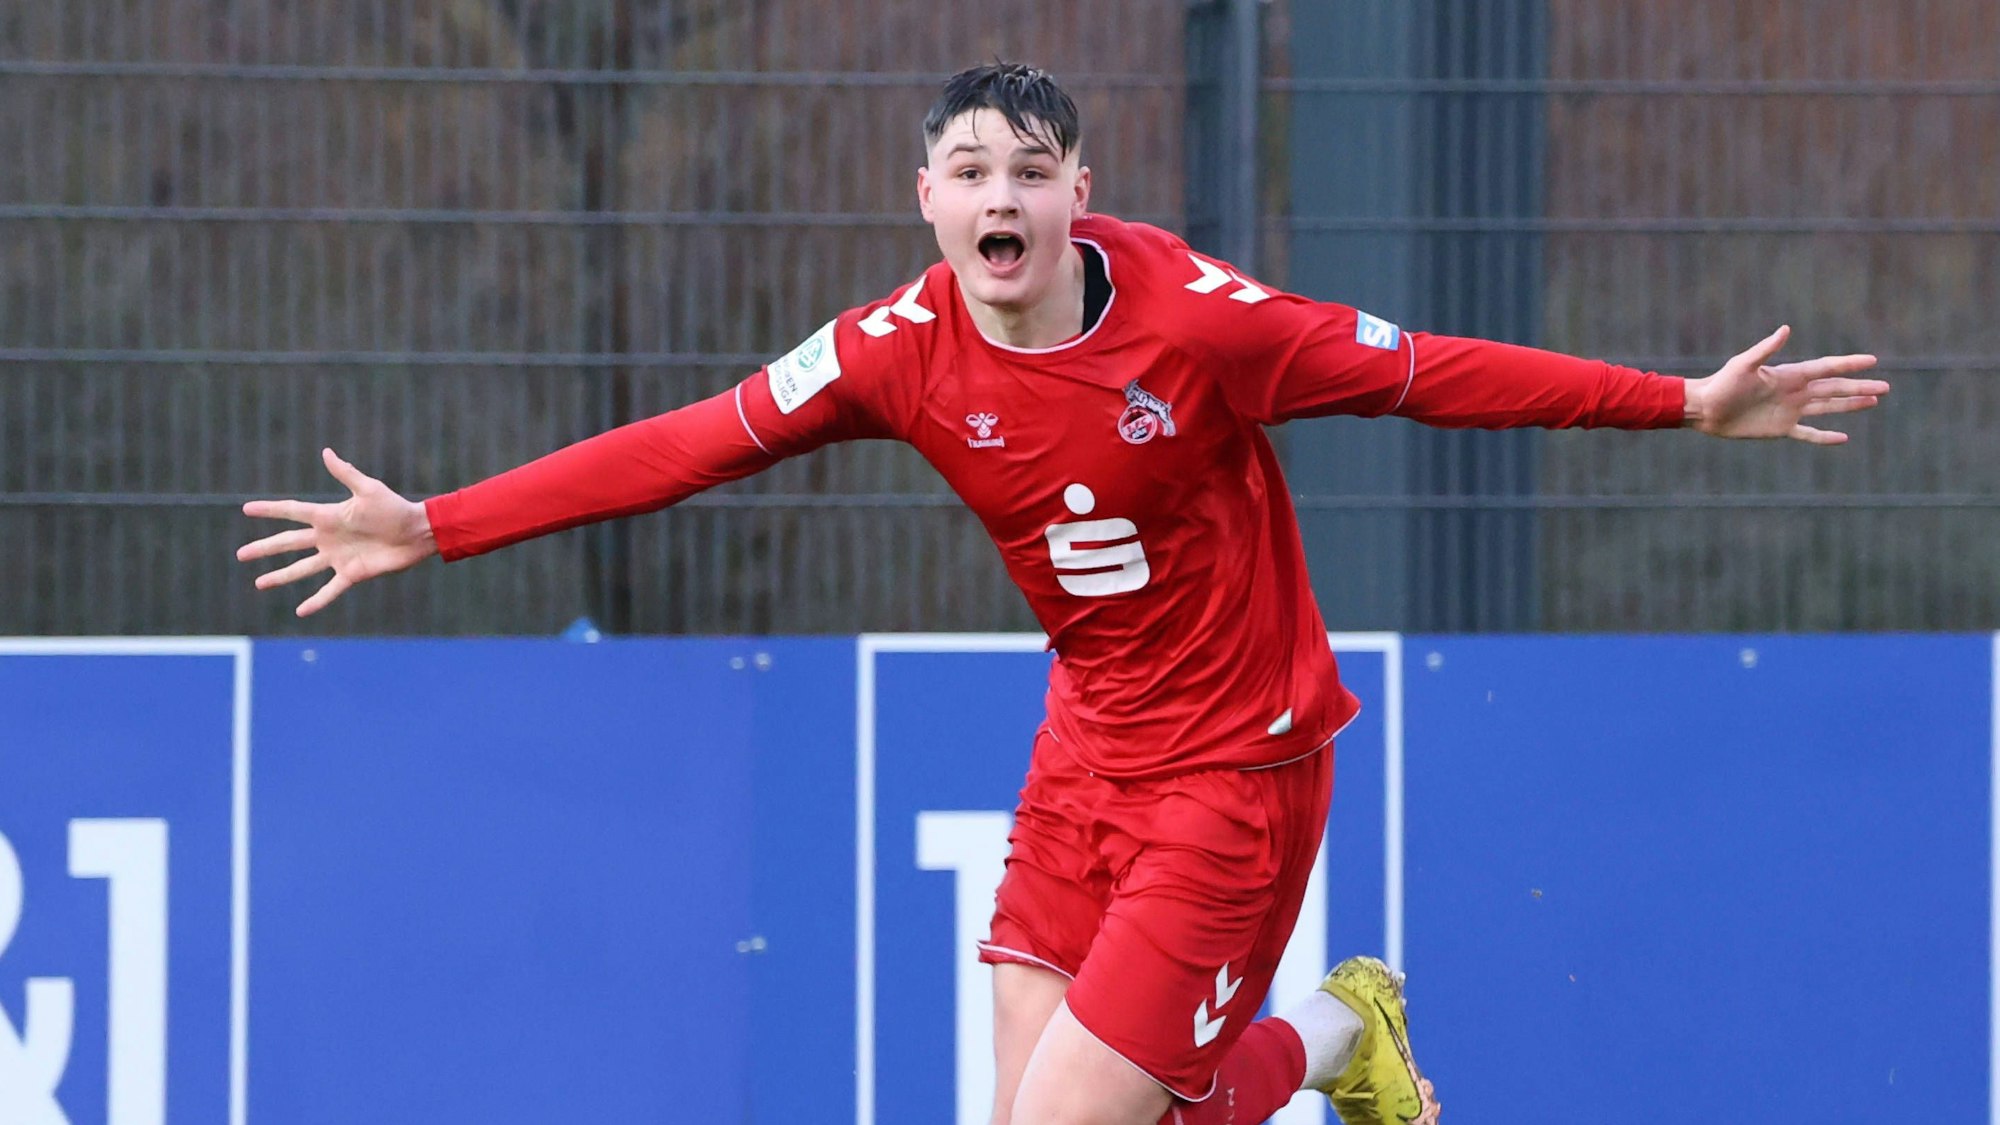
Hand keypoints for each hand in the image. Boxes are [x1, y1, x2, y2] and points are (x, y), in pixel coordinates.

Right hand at [237, 449, 437, 616]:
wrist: (417, 533)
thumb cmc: (395, 508)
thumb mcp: (368, 489)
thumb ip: (346, 473)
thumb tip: (326, 452)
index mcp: (329, 516)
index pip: (292, 512)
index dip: (270, 510)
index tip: (246, 509)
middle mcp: (328, 538)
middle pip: (289, 543)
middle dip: (265, 548)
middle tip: (240, 555)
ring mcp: (338, 557)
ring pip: (302, 569)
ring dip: (280, 576)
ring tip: (259, 584)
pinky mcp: (352, 574)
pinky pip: (330, 590)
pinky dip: (316, 601)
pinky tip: (300, 611)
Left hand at [1684, 325, 1887, 443]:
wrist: (1705, 409)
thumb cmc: (1722, 384)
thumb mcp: (1744, 365)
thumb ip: (1766, 349)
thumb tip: (1786, 329)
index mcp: (1789, 375)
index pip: (1826, 368)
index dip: (1849, 364)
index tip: (1872, 360)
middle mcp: (1794, 392)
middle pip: (1834, 389)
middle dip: (1860, 387)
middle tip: (1886, 386)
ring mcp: (1790, 411)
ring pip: (1827, 407)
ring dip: (1850, 405)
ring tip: (1874, 401)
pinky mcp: (1781, 429)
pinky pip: (1808, 432)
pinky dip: (1825, 436)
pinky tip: (1843, 437)